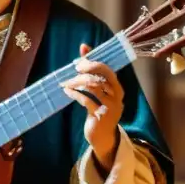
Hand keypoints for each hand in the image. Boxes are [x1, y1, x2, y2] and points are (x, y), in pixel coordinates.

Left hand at [60, 44, 123, 163]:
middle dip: (89, 69)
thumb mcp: (98, 91)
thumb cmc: (99, 108)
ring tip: (67, 83)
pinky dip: (75, 94)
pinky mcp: (100, 116)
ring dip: (77, 82)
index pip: (108, 69)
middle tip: (75, 68)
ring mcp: (110, 107)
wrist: (102, 136)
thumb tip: (84, 46)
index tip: (80, 60)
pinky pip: (86, 100)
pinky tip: (67, 92)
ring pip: (94, 87)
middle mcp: (117, 96)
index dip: (94, 62)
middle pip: (105, 75)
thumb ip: (92, 70)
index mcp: (117, 88)